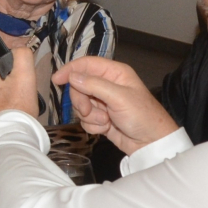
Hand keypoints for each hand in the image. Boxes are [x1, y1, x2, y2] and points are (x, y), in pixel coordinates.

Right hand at [50, 58, 178, 153]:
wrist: (150, 143)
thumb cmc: (142, 116)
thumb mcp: (119, 97)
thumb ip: (94, 85)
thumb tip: (72, 77)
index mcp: (114, 73)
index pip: (87, 65)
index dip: (70, 70)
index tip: (56, 80)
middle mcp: (107, 85)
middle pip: (79, 87)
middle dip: (81, 101)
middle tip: (87, 110)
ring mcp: (103, 102)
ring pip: (80, 105)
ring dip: (89, 116)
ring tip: (105, 121)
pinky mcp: (101, 118)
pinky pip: (85, 119)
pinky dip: (93, 125)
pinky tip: (106, 128)